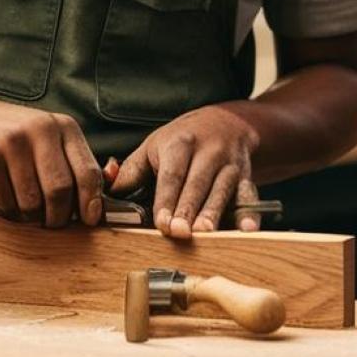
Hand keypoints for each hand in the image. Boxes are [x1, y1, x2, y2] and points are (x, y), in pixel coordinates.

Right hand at [0, 92, 103, 227]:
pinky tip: (4, 200)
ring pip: (32, 201)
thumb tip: (105, 194)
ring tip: (25, 209)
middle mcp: (40, 130)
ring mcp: (12, 143)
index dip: (91, 202)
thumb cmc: (12, 136)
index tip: (89, 221)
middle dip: (59, 216)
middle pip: (60, 190)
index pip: (88, 172)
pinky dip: (8, 211)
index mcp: (64, 126)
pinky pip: (6, 202)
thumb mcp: (49, 138)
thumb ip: (75, 162)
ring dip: (30, 216)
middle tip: (52, 223)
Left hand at [107, 104, 262, 236]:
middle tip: (180, 233)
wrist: (227, 122)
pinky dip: (250, 214)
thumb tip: (106, 189)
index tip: (161, 222)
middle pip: (198, 183)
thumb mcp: (155, 146)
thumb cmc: (183, 140)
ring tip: (206, 234)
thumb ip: (130, 170)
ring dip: (215, 213)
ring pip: (223, 190)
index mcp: (180, 143)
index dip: (167, 198)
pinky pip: (248, 195)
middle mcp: (208, 151)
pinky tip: (248, 230)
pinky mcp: (246, 176)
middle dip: (189, 209)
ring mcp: (230, 164)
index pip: (172, 174)